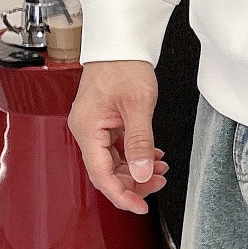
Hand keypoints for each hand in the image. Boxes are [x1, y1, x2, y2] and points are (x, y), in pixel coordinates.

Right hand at [68, 60, 167, 214]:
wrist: (120, 42)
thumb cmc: (124, 65)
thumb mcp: (138, 105)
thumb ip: (140, 142)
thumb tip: (142, 173)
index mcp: (87, 129)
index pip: (101, 175)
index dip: (122, 194)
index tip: (140, 206)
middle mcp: (86, 130)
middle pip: (107, 171)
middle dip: (134, 182)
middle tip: (159, 183)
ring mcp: (94, 127)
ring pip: (113, 162)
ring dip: (136, 169)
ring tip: (161, 170)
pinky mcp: (103, 122)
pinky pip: (116, 148)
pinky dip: (134, 155)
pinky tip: (153, 155)